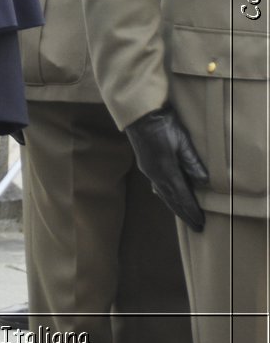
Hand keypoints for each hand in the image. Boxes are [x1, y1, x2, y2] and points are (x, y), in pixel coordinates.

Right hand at [125, 106, 207, 230]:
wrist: (139, 115)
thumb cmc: (162, 126)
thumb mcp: (182, 142)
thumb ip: (192, 162)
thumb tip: (203, 182)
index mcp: (165, 171)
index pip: (181, 196)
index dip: (191, 210)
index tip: (200, 223)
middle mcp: (155, 174)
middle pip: (171, 199)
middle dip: (184, 213)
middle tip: (195, 227)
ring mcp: (149, 170)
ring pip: (163, 193)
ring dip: (174, 206)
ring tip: (183, 215)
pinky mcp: (146, 164)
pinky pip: (157, 185)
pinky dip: (166, 195)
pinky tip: (166, 196)